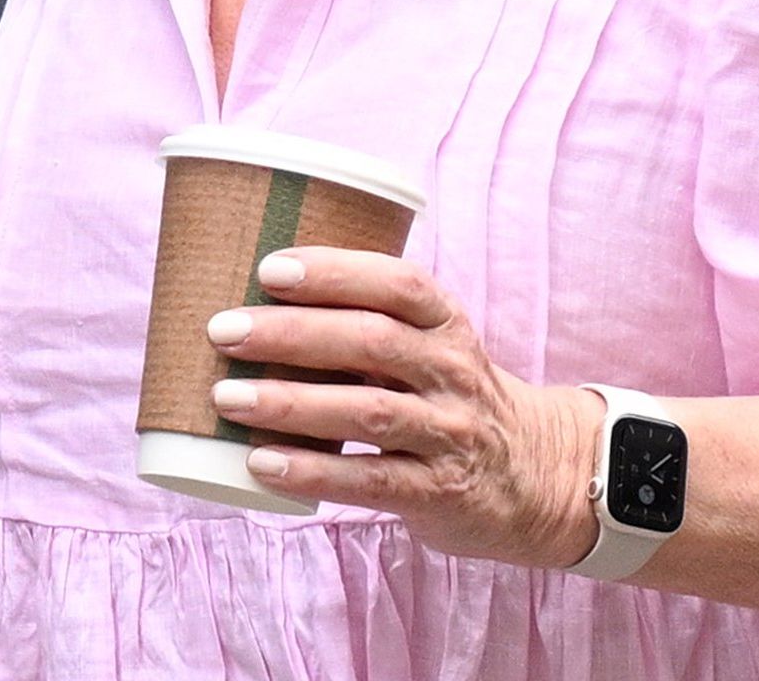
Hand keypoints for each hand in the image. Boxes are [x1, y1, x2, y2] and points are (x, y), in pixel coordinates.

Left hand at [206, 246, 602, 568]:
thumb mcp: (432, 343)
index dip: (335, 271)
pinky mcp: (439, 492)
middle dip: (291, 333)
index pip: (398, 283)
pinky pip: (370, 481)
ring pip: (366, 411)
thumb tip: (258, 297)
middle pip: (371, 341)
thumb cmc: (449, 394)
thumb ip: (368, 319)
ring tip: (226, 396)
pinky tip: (260, 464)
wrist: (534, 474)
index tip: (270, 267)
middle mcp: (451, 371)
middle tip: (224, 330)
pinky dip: (312, 472)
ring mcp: (448, 433)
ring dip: (289, 402)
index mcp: (446, 322)